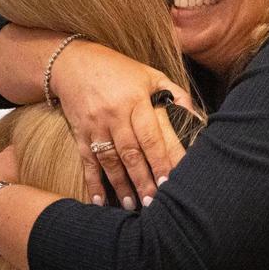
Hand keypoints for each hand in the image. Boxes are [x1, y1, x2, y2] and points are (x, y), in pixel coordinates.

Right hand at [50, 41, 195, 208]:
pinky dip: (92, 183)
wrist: (72, 63)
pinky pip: (87, 161)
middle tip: (155, 202)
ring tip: (132, 206)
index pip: (151, 135)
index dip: (161, 159)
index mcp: (136, 99)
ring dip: (121, 185)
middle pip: (131, 152)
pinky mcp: (80, 133)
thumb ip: (174, 93)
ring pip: (110, 160)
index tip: (170, 180)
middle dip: (143, 179)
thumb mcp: (149, 74)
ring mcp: (96, 125)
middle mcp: (115, 114)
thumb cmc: (118, 70)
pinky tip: (99, 201)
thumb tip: (196, 117)